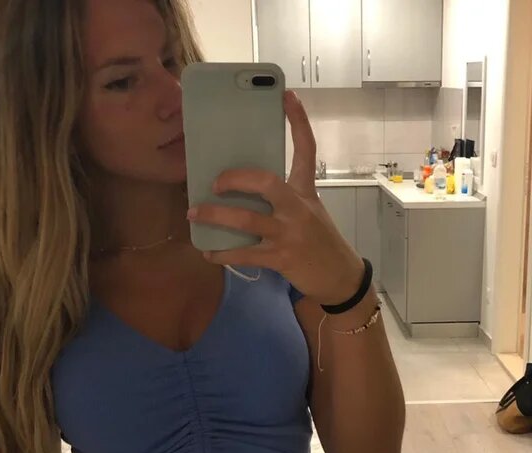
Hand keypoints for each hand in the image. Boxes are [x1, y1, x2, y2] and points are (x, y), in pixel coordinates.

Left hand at [186, 89, 363, 305]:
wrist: (338, 277)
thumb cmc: (319, 241)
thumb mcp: (310, 211)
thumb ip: (284, 197)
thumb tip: (244, 189)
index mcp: (305, 191)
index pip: (306, 149)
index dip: (298, 121)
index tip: (286, 95)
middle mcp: (297, 208)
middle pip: (265, 182)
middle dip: (235, 180)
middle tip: (214, 182)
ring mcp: (288, 234)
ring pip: (246, 220)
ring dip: (215, 216)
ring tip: (194, 213)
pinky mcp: (280, 258)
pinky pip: (244, 254)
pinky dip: (222, 254)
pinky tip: (208, 252)